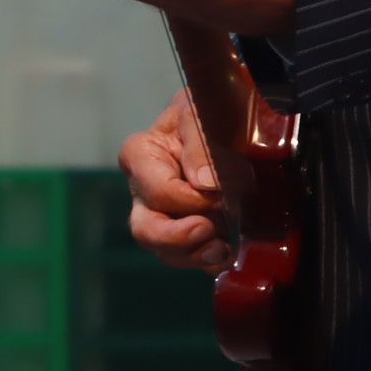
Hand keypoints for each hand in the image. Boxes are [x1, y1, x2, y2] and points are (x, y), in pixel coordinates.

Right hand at [119, 91, 236, 274]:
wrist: (230, 117)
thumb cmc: (208, 108)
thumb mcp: (200, 110)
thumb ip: (199, 142)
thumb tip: (205, 183)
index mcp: (141, 156)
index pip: (158, 192)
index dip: (191, 200)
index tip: (222, 194)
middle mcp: (144, 190)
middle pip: (146, 229)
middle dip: (178, 239)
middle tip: (210, 234)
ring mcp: (164, 214)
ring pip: (165, 250)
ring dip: (196, 255)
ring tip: (223, 249)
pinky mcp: (186, 230)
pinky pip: (190, 258)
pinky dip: (209, 262)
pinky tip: (229, 253)